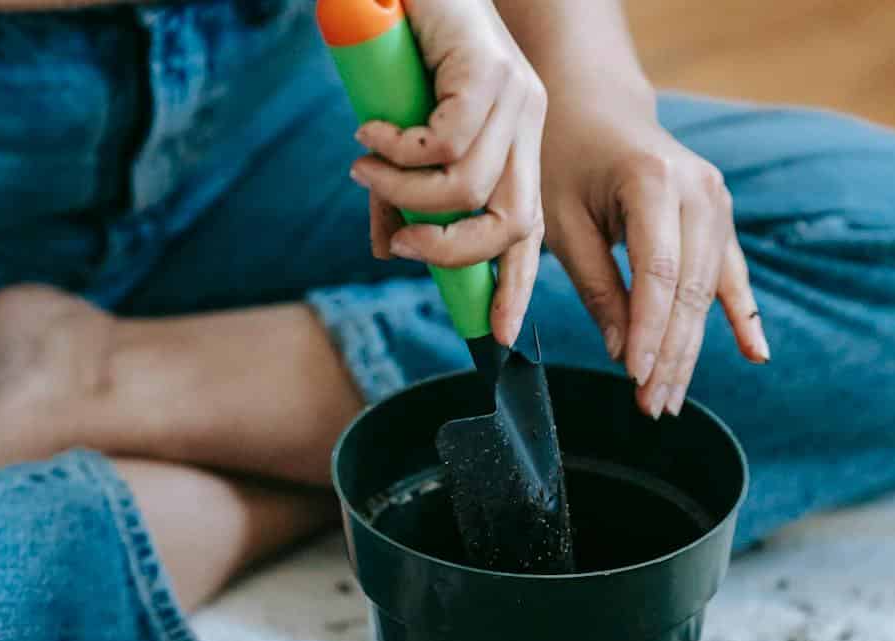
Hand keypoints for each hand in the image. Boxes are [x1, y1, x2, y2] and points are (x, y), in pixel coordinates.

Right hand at [347, 0, 546, 346]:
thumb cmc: (401, 54)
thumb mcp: (403, 138)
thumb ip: (402, 194)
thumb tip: (387, 250)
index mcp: (520, 147)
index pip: (531, 232)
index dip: (515, 285)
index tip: (494, 332)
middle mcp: (529, 126)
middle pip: (514, 223)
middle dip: (453, 251)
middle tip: (397, 242)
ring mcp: (518, 97)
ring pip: (472, 188)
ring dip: (405, 192)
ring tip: (363, 169)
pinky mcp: (492, 71)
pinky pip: (446, 143)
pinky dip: (399, 151)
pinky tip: (371, 131)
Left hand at [542, 85, 768, 417]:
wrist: (596, 106)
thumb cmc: (566, 160)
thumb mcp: (562, 221)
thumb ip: (597, 287)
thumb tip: (623, 353)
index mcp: (653, 180)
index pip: (658, 273)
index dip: (650, 331)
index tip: (635, 377)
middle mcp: (698, 189)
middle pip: (691, 289)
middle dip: (671, 353)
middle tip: (651, 406)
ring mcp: (717, 201)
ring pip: (710, 291)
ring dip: (692, 349)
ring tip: (668, 399)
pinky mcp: (721, 216)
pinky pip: (733, 275)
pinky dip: (741, 316)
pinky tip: (754, 355)